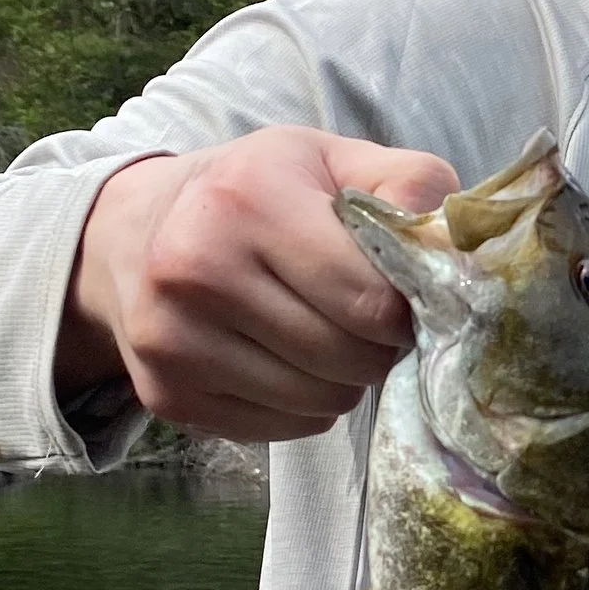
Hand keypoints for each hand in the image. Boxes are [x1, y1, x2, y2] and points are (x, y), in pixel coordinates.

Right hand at [56, 126, 457, 441]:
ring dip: (344, 380)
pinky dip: (303, 408)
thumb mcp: (329, 159)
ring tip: (323, 335)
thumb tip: (457, 250)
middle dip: (377, 347)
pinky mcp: (167, 397)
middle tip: (366, 320)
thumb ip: (408, 186)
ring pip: (319, 403)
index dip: (407, 309)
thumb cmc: (253, 190)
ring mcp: (172, 340)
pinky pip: (282, 430)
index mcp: (247, 200)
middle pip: (349, 358)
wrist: (131, 230)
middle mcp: (197, 270)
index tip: (401, 296)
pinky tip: (284, 361)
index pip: (372, 301)